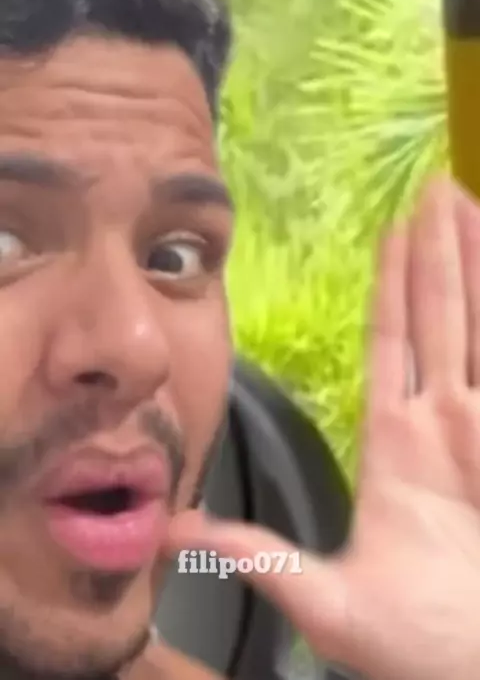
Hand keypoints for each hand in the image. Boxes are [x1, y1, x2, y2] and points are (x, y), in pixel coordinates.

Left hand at [166, 175, 479, 679]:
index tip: (393, 230)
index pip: (392, 340)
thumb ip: (258, 556)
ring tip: (469, 202)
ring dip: (473, 264)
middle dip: (437, 250)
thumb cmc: (419, 647)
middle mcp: (443, 421)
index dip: (393, 284)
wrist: (477, 666)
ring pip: (477, 323)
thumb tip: (172, 531)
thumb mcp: (329, 601)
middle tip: (436, 187)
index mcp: (398, 442)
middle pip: (438, 313)